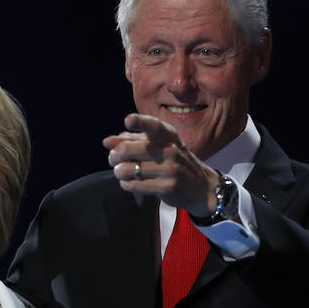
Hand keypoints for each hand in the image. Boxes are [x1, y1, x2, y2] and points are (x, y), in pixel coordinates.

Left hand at [103, 113, 220, 216]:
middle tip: (113, 159)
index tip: (128, 120)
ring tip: (121, 172)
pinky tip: (129, 182)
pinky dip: (126, 184)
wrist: (201, 187)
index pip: (153, 125)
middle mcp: (170, 150)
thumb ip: (132, 140)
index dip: (139, 122)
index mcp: (167, 135)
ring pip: (127, 169)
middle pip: (127, 150)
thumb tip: (107, 142)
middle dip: (113, 156)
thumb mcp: (158, 146)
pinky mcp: (167, 187)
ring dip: (118, 172)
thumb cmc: (172, 162)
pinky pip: (134, 185)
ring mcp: (170, 169)